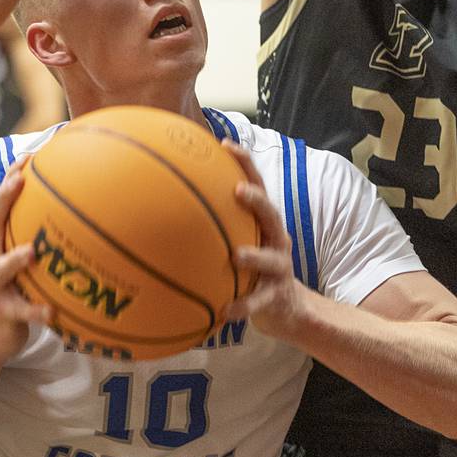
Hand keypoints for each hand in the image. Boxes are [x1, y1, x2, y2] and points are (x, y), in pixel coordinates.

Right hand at [0, 162, 50, 365]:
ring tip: (34, 251)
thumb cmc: (17, 295)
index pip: (0, 208)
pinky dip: (37, 312)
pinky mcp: (4, 315)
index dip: (9, 180)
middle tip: (19, 179)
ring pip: (1, 271)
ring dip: (15, 260)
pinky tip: (54, 312)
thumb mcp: (24, 265)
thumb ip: (39, 241)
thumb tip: (77, 214)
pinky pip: (22, 313)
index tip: (27, 155)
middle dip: (3, 200)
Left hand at [221, 145, 306, 340]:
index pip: (257, 185)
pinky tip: (225, 311)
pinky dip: (243, 306)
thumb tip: (169, 199)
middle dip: (256, 201)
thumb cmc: (253, 270)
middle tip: (237, 192)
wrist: (287, 309)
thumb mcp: (239, 242)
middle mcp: (275, 240)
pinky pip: (258, 301)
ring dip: (255, 256)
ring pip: (270, 258)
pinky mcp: (275, 296)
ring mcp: (279, 268)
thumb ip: (216, 222)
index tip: (225, 145)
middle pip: (271, 214)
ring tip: (237, 256)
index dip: (244, 164)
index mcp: (263, 224)